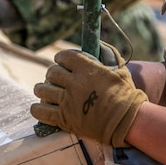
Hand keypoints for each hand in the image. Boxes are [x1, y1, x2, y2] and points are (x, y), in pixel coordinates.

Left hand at [30, 43, 147, 146]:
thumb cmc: (126, 94)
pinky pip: (40, 112)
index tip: (63, 62)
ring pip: (42, 90)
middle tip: (57, 79)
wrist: (128, 121)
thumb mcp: (120, 69)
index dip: (61, 58)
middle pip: (51, 73)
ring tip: (47, 92)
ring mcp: (67, 102)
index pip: (63, 56)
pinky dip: (37, 109)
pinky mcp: (64, 119)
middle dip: (52, 74)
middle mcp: (74, 83)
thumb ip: (108, 54)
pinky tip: (41, 107)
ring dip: (43, 89)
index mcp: (86, 69)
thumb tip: (98, 43)